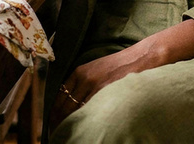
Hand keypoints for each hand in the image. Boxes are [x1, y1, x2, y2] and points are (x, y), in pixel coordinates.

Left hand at [48, 19, 193, 129]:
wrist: (141, 58)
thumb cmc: (120, 66)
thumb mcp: (96, 70)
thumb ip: (83, 83)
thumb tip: (72, 102)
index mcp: (79, 72)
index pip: (59, 97)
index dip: (54, 114)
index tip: (52, 124)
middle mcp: (85, 78)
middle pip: (65, 107)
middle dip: (60, 122)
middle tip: (58, 134)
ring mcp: (97, 86)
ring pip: (77, 111)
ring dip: (72, 124)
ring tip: (70, 135)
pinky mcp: (108, 92)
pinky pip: (93, 110)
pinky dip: (88, 121)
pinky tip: (87, 129)